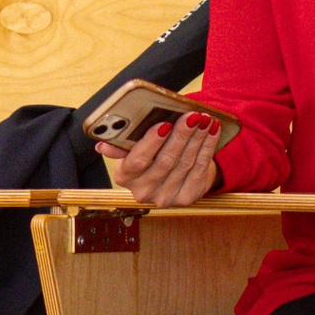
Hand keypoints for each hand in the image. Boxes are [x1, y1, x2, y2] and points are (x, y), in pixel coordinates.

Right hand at [105, 112, 223, 207]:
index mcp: (125, 176)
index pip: (137, 160)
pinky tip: (212, 131)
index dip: (151, 143)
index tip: (163, 124)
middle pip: (165, 161)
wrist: (172, 172)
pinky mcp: (186, 198)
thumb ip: (121, 143)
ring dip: (197, 139)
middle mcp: (143, 191)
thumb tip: (103, 145)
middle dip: (181, 136)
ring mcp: (166, 198)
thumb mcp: (133, 145)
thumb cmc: (151, 151)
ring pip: (185, 163)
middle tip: (192, 116)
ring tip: (204, 119)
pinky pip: (200, 169)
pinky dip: (207, 147)